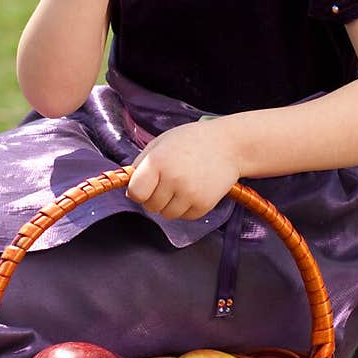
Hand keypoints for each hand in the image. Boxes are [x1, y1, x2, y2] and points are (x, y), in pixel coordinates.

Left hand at [126, 119, 240, 220]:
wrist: (229, 145)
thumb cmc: (192, 141)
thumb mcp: (160, 143)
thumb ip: (141, 165)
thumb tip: (129, 190)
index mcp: (157, 162)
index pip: (136, 193)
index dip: (138, 191)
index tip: (144, 186)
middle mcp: (172, 180)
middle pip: (150, 206)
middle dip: (154, 197)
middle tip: (167, 182)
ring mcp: (189, 194)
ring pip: (167, 215)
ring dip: (170, 204)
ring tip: (181, 185)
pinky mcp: (204, 205)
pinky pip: (185, 217)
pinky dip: (186, 208)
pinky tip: (194, 189)